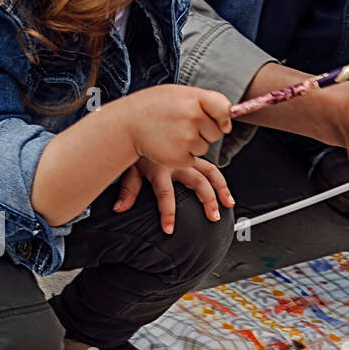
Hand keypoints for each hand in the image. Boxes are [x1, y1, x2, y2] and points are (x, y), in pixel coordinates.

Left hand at [115, 156, 233, 229]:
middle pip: (197, 182)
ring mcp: (188, 157)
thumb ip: (128, 190)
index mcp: (160, 168)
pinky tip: (226, 190)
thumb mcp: (129, 168)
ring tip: (228, 203)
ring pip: (210, 172)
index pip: (165, 194)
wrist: (141, 120)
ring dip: (221, 188)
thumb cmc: (136, 147)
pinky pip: (210, 166)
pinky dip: (219, 178)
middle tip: (213, 216)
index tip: (169, 229)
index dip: (168, 213)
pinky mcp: (193, 154)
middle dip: (208, 200)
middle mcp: (177, 162)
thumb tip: (120, 208)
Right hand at [125, 83, 231, 170]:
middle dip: (204, 131)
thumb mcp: (178, 94)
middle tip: (182, 124)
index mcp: (193, 98)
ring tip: (171, 133)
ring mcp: (186, 139)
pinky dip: (182, 155)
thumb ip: (204, 102)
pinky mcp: (179, 158)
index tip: (221, 121)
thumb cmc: (154, 107)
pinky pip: (192, 159)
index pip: (224, 108)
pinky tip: (167, 144)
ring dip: (192, 144)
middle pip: (216, 132)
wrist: (126, 124)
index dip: (223, 117)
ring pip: (204, 147)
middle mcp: (192, 117)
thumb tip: (228, 121)